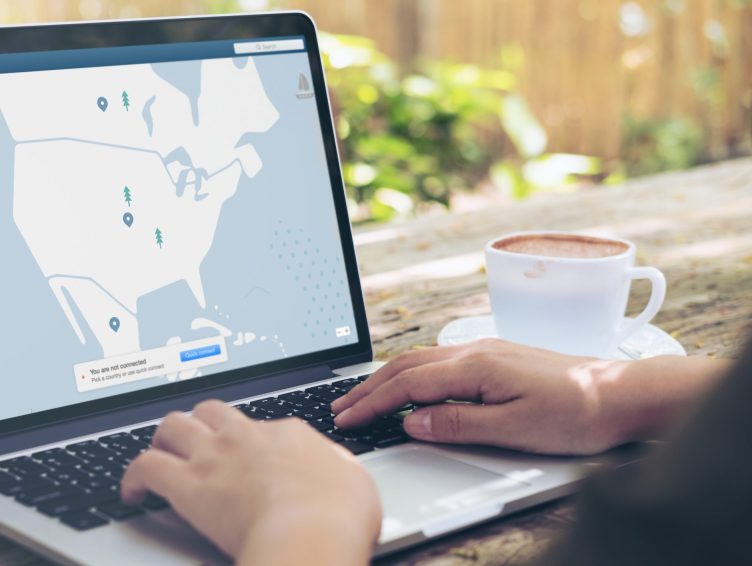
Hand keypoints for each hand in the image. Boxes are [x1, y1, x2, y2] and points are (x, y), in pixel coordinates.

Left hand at [121, 400, 380, 564]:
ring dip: (163, 438)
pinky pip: (145, 467)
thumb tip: (338, 475)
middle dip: (200, 423)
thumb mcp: (355, 484)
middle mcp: (246, 436)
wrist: (311, 531)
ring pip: (173, 425)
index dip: (248, 440)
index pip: (259, 425)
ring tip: (159, 453)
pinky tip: (132, 491)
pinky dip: (132, 477)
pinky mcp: (188, 485)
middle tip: (195, 440)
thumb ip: (339, 472)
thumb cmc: (339, 516)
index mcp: (288, 434)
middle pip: (211, 411)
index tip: (246, 456)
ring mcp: (215, 457)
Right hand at [331, 339, 710, 454]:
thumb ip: (458, 423)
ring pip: (421, 360)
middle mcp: (476, 350)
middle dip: (369, 387)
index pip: (408, 385)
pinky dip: (410, 373)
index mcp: (476, 366)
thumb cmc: (576, 413)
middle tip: (340, 408)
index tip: (348, 418)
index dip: (373, 403)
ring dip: (386, 379)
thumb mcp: (515, 429)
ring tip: (363, 397)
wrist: (621, 394)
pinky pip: (438, 360)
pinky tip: (407, 384)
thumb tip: (413, 420)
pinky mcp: (495, 356)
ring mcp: (485, 350)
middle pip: (406, 366)